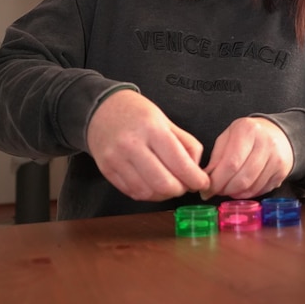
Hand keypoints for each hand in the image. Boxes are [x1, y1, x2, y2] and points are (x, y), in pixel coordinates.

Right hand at [87, 90, 209, 200]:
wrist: (102, 108)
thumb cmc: (138, 113)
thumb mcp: (166, 121)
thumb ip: (186, 144)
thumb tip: (196, 171)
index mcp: (152, 129)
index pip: (180, 164)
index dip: (196, 179)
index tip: (202, 183)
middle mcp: (132, 145)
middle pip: (164, 184)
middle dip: (181, 190)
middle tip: (186, 185)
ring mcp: (116, 159)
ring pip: (147, 193)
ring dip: (164, 195)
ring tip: (170, 185)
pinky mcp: (106, 170)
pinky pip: (132, 192)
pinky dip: (148, 194)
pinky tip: (153, 185)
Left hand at [201, 117, 293, 199]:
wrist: (278, 134)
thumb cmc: (247, 136)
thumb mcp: (228, 137)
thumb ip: (216, 158)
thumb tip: (206, 180)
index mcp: (247, 130)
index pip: (230, 163)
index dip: (217, 181)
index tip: (207, 189)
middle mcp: (265, 143)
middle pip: (242, 179)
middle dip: (224, 189)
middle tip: (216, 191)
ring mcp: (276, 158)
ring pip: (251, 187)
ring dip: (235, 193)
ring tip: (227, 188)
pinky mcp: (282, 172)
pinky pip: (261, 190)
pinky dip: (247, 193)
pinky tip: (241, 188)